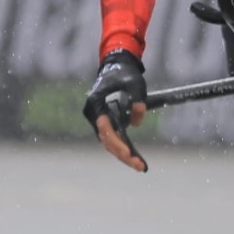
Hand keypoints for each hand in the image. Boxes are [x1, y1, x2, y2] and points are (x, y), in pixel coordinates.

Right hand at [82, 50, 147, 172]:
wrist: (117, 66)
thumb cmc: (124, 74)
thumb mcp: (135, 84)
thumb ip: (138, 101)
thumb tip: (137, 123)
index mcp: (95, 103)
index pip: (104, 128)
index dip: (116, 142)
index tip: (128, 152)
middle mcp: (93, 114)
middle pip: (106, 140)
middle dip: (123, 154)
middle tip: (140, 167)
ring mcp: (98, 120)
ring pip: (109, 143)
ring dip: (124, 154)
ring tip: (141, 166)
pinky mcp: (105, 123)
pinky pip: (113, 139)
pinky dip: (123, 148)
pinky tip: (136, 158)